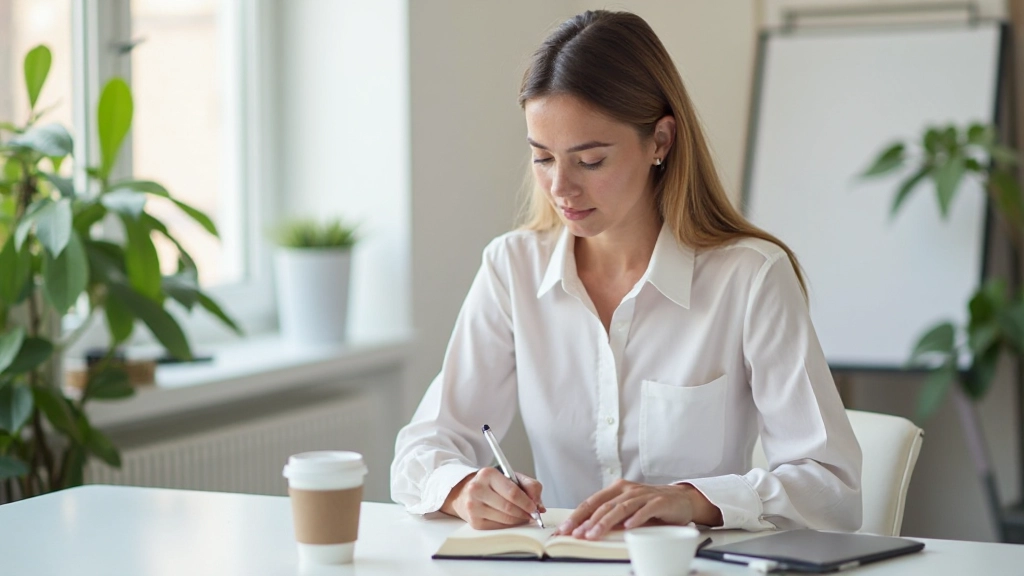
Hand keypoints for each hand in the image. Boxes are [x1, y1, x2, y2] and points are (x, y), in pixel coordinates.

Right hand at [440, 467, 545, 529]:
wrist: (466, 492)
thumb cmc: (492, 484)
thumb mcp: (511, 477)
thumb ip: (530, 486)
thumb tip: (539, 506)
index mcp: (488, 474)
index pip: (512, 492)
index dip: (527, 502)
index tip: (535, 508)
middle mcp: (477, 489)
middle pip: (509, 507)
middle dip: (525, 513)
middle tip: (533, 514)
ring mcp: (474, 506)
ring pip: (505, 518)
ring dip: (519, 520)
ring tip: (524, 516)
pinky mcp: (474, 521)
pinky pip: (498, 526)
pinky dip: (509, 525)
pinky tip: (512, 520)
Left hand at [553, 480, 722, 539]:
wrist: (681, 499)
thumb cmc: (650, 505)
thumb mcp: (627, 509)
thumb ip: (610, 516)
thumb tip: (587, 530)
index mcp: (616, 490)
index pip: (591, 503)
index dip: (576, 516)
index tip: (564, 530)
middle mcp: (628, 489)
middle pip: (603, 505)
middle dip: (586, 521)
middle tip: (576, 535)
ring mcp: (644, 495)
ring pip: (620, 508)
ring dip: (605, 522)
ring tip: (594, 534)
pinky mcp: (660, 502)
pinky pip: (646, 510)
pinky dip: (636, 518)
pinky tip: (628, 527)